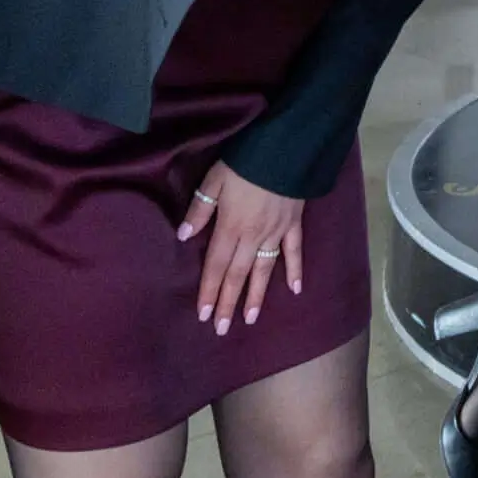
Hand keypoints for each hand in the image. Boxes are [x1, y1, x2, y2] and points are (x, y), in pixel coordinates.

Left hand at [176, 161, 304, 332]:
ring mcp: (276, 232)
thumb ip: (200, 209)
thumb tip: (183, 236)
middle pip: (238, 275)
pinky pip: (294, 251)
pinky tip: (295, 289)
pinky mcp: (294, 224)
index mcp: (231, 226)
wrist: (286, 148)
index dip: (209, 291)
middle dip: (229, 302)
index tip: (204, 315)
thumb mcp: (215, 179)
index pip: (216, 266)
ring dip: (256, 295)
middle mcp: (253, 236)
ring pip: (264, 270)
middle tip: (222, 329)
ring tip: (249, 319)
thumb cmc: (245, 162)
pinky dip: (294, 270)